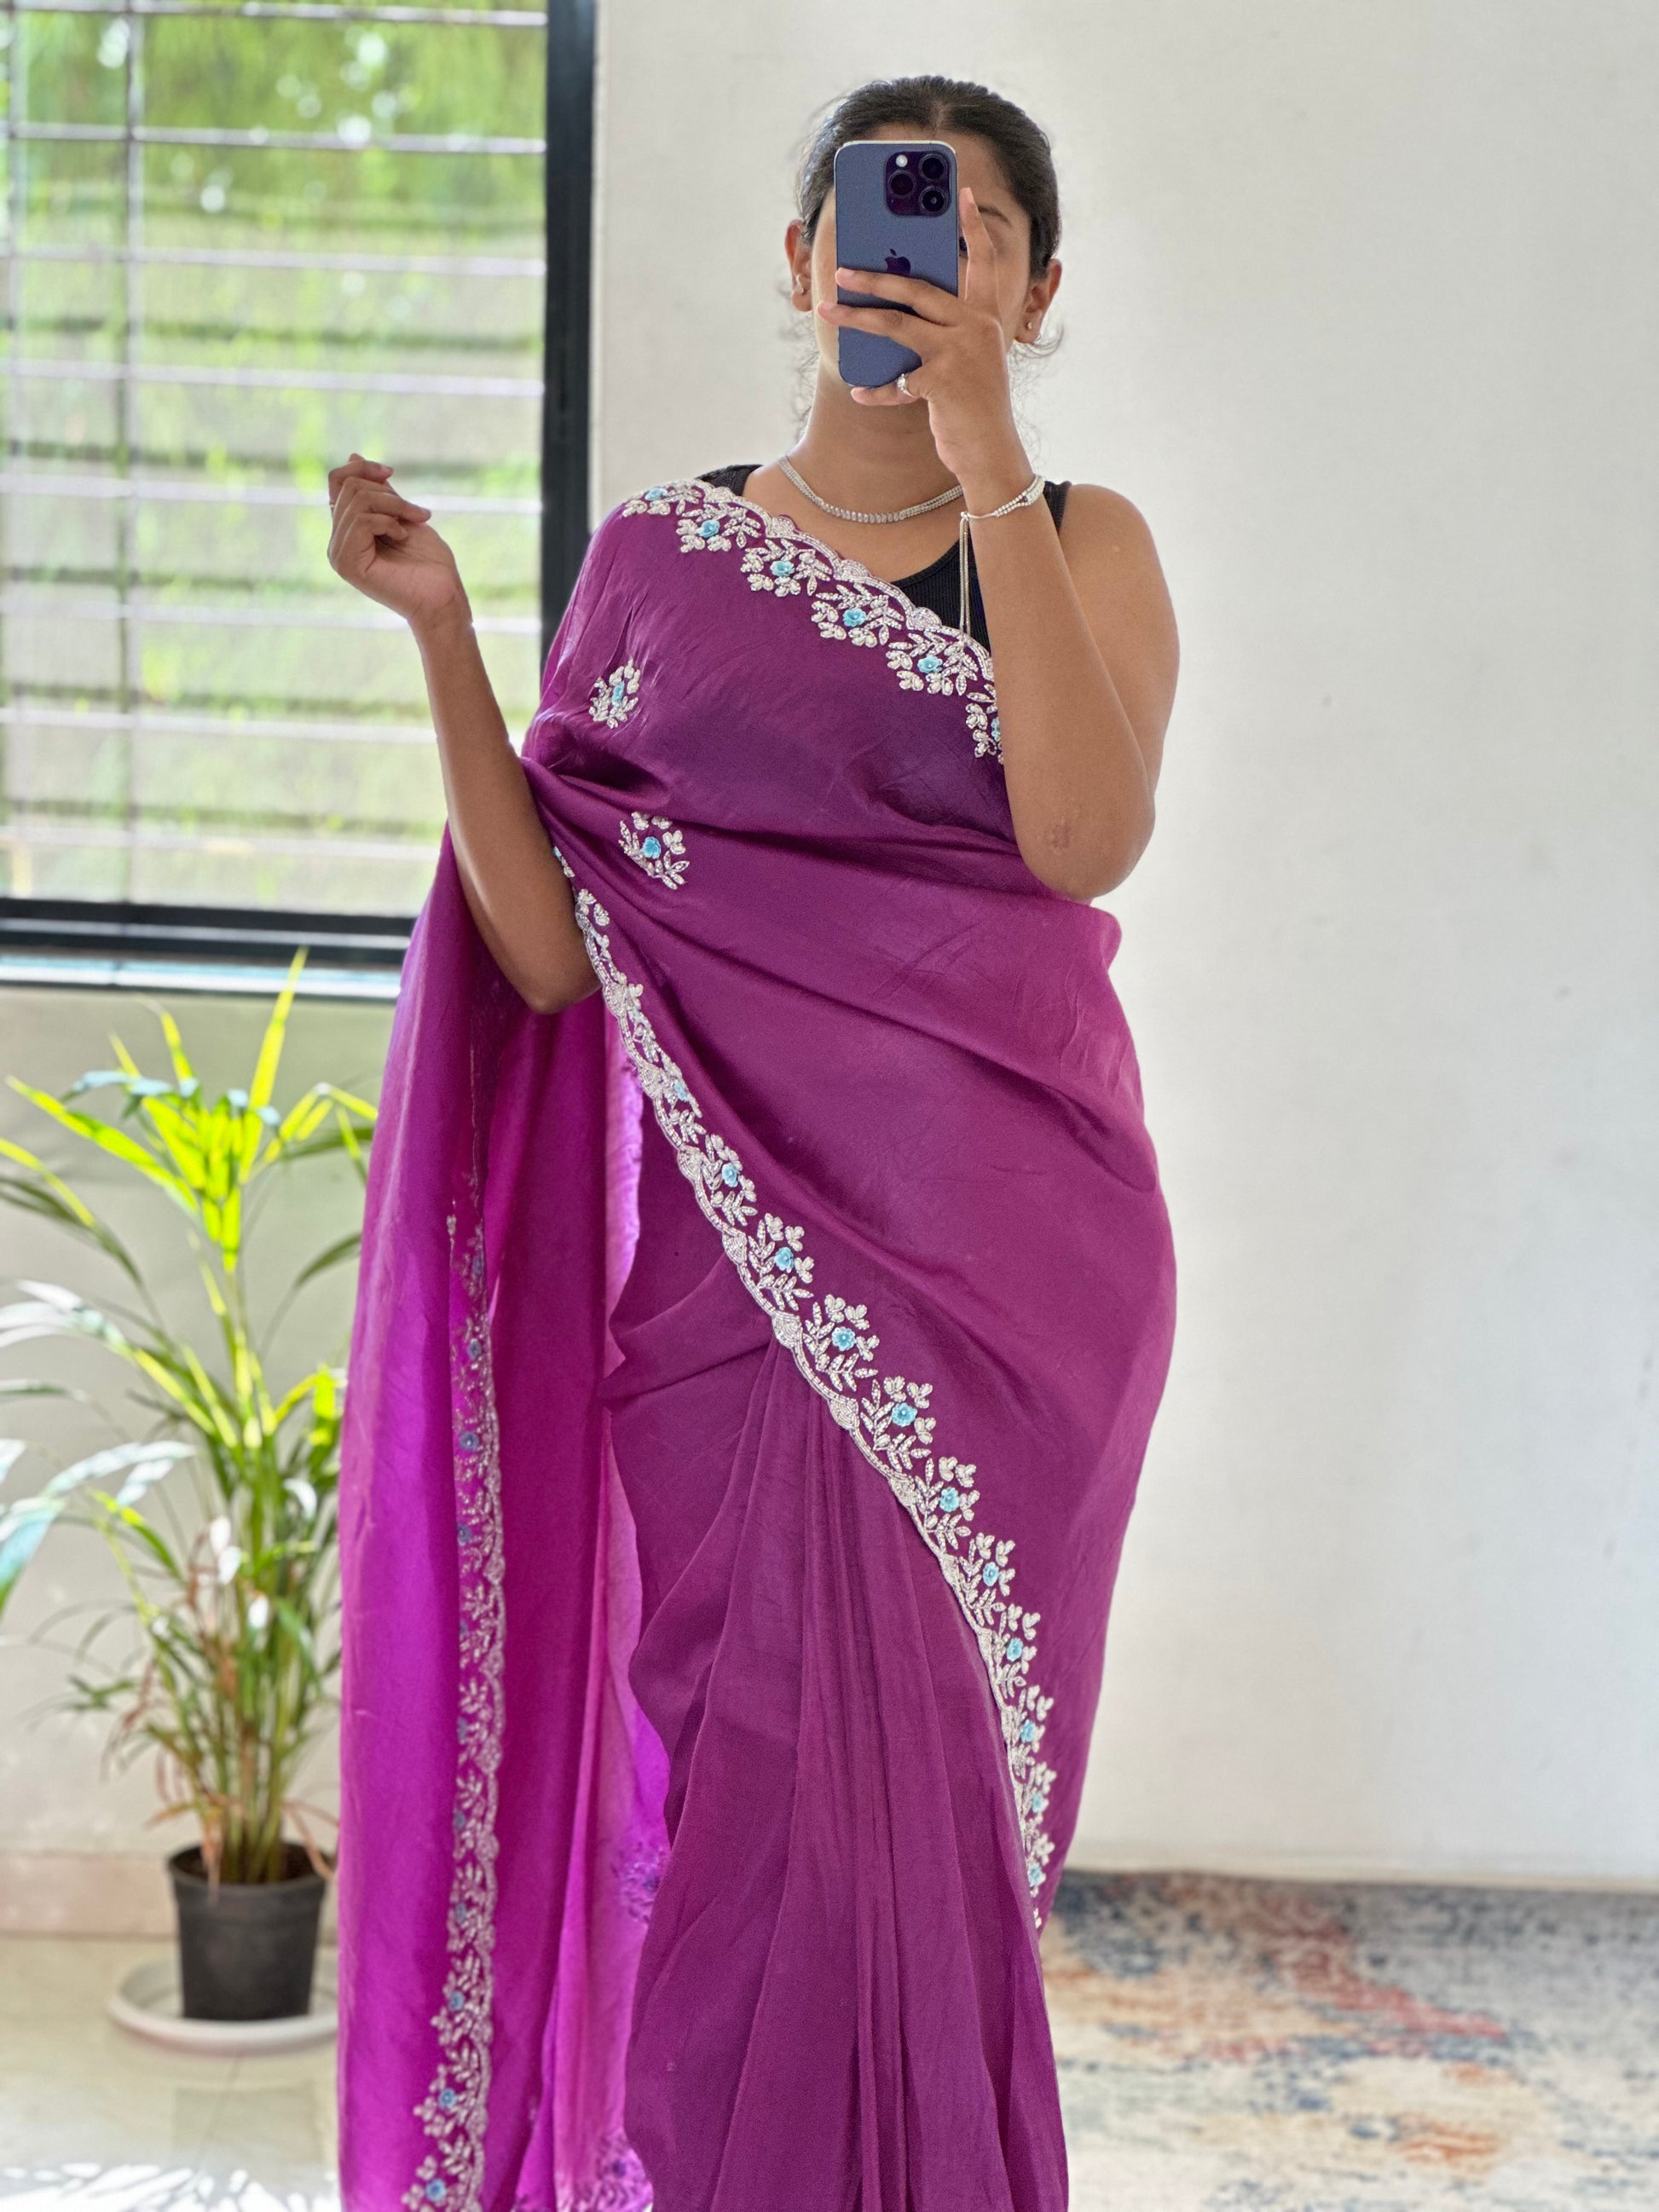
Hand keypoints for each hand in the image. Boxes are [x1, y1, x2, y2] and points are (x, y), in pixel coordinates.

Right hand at [326, 453, 468, 636]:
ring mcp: (339, 554)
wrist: (443, 596)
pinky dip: (389, 523)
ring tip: (414, 524)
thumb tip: (353, 457)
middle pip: (348, 487)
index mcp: (347, 530)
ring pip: (357, 502)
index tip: (391, 473)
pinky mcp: (347, 564)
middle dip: (389, 493)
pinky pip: (361, 522)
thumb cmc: (429, 562)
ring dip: (394, 507)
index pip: (337, 482)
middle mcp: (337, 542)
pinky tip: (403, 538)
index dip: (362, 469)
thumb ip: (379, 492)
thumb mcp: (402, 514)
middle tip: (417, 513)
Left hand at [817, 186, 1032, 506]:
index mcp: (985, 317)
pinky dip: (876, 390)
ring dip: (857, 317)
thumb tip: (893, 309)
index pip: (983, 262)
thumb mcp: (967, 360)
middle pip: (918, 289)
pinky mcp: (941, 383)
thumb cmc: (974, 405)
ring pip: (897, 325)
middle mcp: (975, 328)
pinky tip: (860, 391)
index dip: (972, 228)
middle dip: (876, 277)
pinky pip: (896, 382)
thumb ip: (943, 332)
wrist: (992, 452)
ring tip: (828, 310)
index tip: (963, 193)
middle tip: (843, 269)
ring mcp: (959, 354)